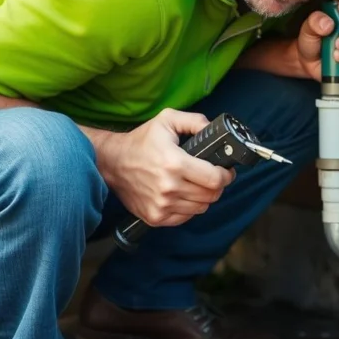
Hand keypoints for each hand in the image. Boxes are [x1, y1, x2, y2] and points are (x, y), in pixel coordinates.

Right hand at [100, 109, 234, 226]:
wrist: (111, 162)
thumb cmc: (141, 141)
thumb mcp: (167, 120)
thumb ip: (194, 121)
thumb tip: (214, 130)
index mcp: (175, 163)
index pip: (215, 179)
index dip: (226, 175)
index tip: (226, 170)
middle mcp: (169, 188)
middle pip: (211, 195)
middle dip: (217, 185)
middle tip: (212, 176)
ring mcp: (161, 206)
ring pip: (201, 208)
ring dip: (204, 197)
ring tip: (197, 184)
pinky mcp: (155, 218)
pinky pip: (185, 217)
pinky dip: (189, 208)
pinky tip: (183, 195)